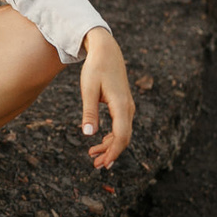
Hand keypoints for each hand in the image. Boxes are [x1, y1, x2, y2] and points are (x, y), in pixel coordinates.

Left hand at [79, 26, 133, 169]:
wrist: (106, 51)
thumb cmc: (95, 68)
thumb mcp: (88, 90)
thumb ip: (89, 112)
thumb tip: (88, 134)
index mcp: (121, 105)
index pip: (121, 135)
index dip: (114, 151)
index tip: (105, 163)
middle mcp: (128, 108)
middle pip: (123, 138)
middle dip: (111, 153)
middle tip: (96, 165)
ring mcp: (127, 107)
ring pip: (122, 133)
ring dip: (110, 146)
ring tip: (94, 156)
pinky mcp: (123, 105)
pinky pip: (121, 126)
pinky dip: (111, 136)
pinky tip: (100, 142)